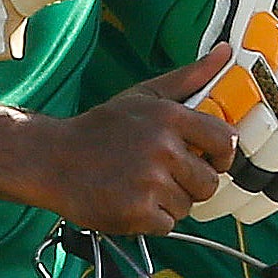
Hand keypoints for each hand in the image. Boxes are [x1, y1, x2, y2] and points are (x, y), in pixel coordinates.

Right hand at [31, 45, 236, 234]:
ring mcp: (149, 182)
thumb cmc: (100, 129)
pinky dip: (150, 219)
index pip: (225, 141)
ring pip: (187, 206)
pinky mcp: (136, 211)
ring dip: (168, 202)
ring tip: (140, 185)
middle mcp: (162, 148)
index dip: (220, 155)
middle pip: (208, 182)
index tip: (208, 159)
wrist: (52, 159)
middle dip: (190, 183)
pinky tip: (129, 200)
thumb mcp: (145, 95)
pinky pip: (167, 225)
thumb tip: (224, 52)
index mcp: (169, 117)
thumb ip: (190, 77)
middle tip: (162, 174)